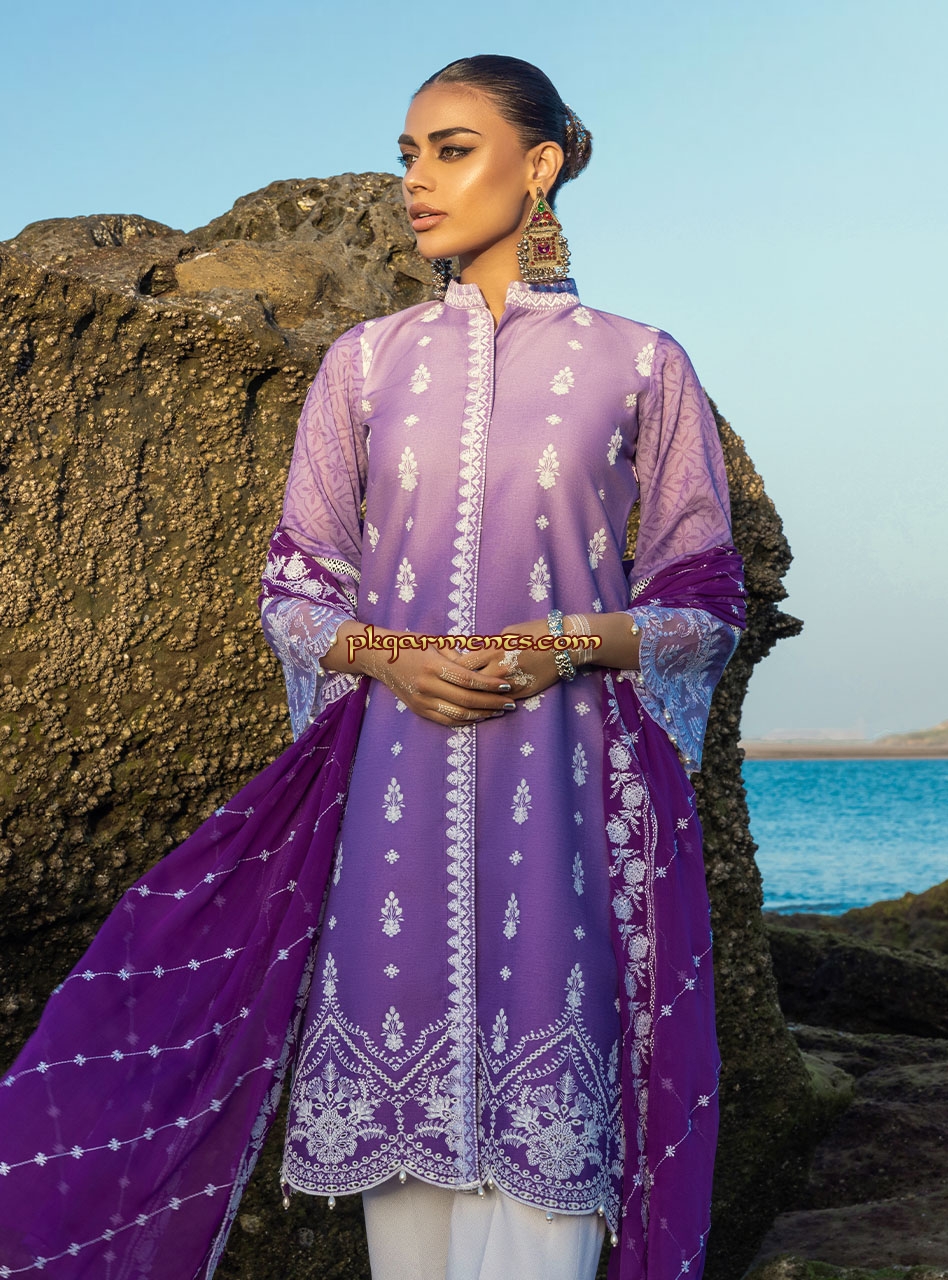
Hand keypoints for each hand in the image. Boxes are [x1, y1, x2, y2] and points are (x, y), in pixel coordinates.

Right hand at [322, 622, 516, 725]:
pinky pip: (447, 720)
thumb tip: (487, 662)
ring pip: (458, 714)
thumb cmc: (411, 644)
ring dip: (483, 714)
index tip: (508, 685)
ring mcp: (421, 700)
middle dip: (492, 702)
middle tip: (511, 702)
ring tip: (500, 710)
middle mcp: (427, 685)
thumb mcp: (435, 642)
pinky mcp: (419, 710)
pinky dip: (466, 721)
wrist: (379, 656)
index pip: (468, 680)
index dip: (490, 684)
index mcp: (433, 666)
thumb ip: (459, 654)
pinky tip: (480, 716)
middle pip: (466, 700)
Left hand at [453, 612, 641, 694]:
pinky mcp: (523, 692)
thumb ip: (488, 645)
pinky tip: (482, 705)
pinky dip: (490, 703)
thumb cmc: (536, 632)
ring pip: (484, 696)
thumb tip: (471, 653)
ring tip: (459, 701)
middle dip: (456, 687)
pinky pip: (501, 701)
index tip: (442, 672)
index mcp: (494, 649)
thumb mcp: (508, 632)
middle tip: (444, 690)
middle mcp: (500, 667)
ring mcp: (512, 682)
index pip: (462, 664)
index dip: (450, 669)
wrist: (565, 643)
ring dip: (472, 699)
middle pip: (469, 683)